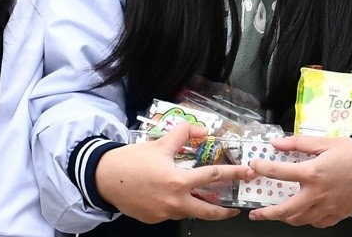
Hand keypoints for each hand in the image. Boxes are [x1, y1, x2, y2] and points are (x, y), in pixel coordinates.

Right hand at [95, 123, 254, 223]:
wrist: (104, 178)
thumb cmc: (131, 160)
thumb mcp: (159, 144)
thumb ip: (183, 134)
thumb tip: (202, 130)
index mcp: (178, 181)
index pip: (213, 177)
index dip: (233, 174)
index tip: (247, 174)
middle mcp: (175, 202)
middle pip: (209, 211)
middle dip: (225, 212)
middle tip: (235, 208)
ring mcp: (165, 214)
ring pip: (189, 212)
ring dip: (198, 206)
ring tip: (201, 199)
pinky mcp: (155, 219)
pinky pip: (172, 213)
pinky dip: (176, 205)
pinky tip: (169, 195)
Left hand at [247, 134, 351, 227]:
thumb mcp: (324, 142)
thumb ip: (298, 143)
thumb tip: (277, 143)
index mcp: (312, 173)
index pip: (279, 173)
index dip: (262, 169)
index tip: (254, 167)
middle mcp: (317, 193)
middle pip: (286, 209)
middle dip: (267, 214)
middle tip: (256, 213)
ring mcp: (328, 206)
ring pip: (301, 220)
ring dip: (285, 218)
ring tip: (277, 214)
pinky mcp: (338, 214)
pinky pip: (318, 223)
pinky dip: (307, 220)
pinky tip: (303, 214)